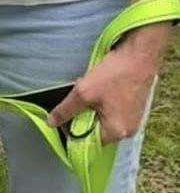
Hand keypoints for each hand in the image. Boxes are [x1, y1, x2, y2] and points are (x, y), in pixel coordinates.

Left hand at [47, 25, 167, 143]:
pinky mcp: (135, 108)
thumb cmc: (116, 72)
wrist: (141, 50)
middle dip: (85, 118)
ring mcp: (133, 119)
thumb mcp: (83, 92)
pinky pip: (114, 112)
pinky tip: (104, 90)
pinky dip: (105, 104)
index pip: (86, 142)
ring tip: (95, 93)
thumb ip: (65, 110)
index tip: (67, 116)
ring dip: (94, 110)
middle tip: (83, 100)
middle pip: (96, 132)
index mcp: (115, 133)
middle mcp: (127, 131)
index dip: (73, 131)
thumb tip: (51, 123)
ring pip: (104, 121)